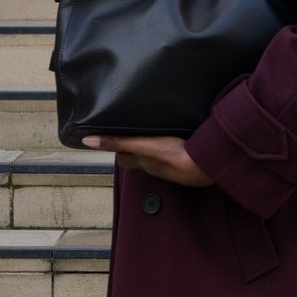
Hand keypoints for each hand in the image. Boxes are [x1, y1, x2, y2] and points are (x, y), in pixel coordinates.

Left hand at [80, 133, 213, 186]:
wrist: (208, 165)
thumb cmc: (176, 156)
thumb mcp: (143, 145)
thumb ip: (118, 141)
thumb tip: (89, 141)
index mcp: (144, 161)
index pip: (123, 157)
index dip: (117, 147)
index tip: (114, 136)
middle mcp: (156, 166)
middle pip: (140, 158)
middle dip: (135, 146)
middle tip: (135, 130)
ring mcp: (172, 166)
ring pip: (157, 157)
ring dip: (155, 146)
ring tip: (155, 131)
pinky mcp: (188, 161)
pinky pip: (175, 155)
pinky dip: (173, 147)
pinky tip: (179, 139)